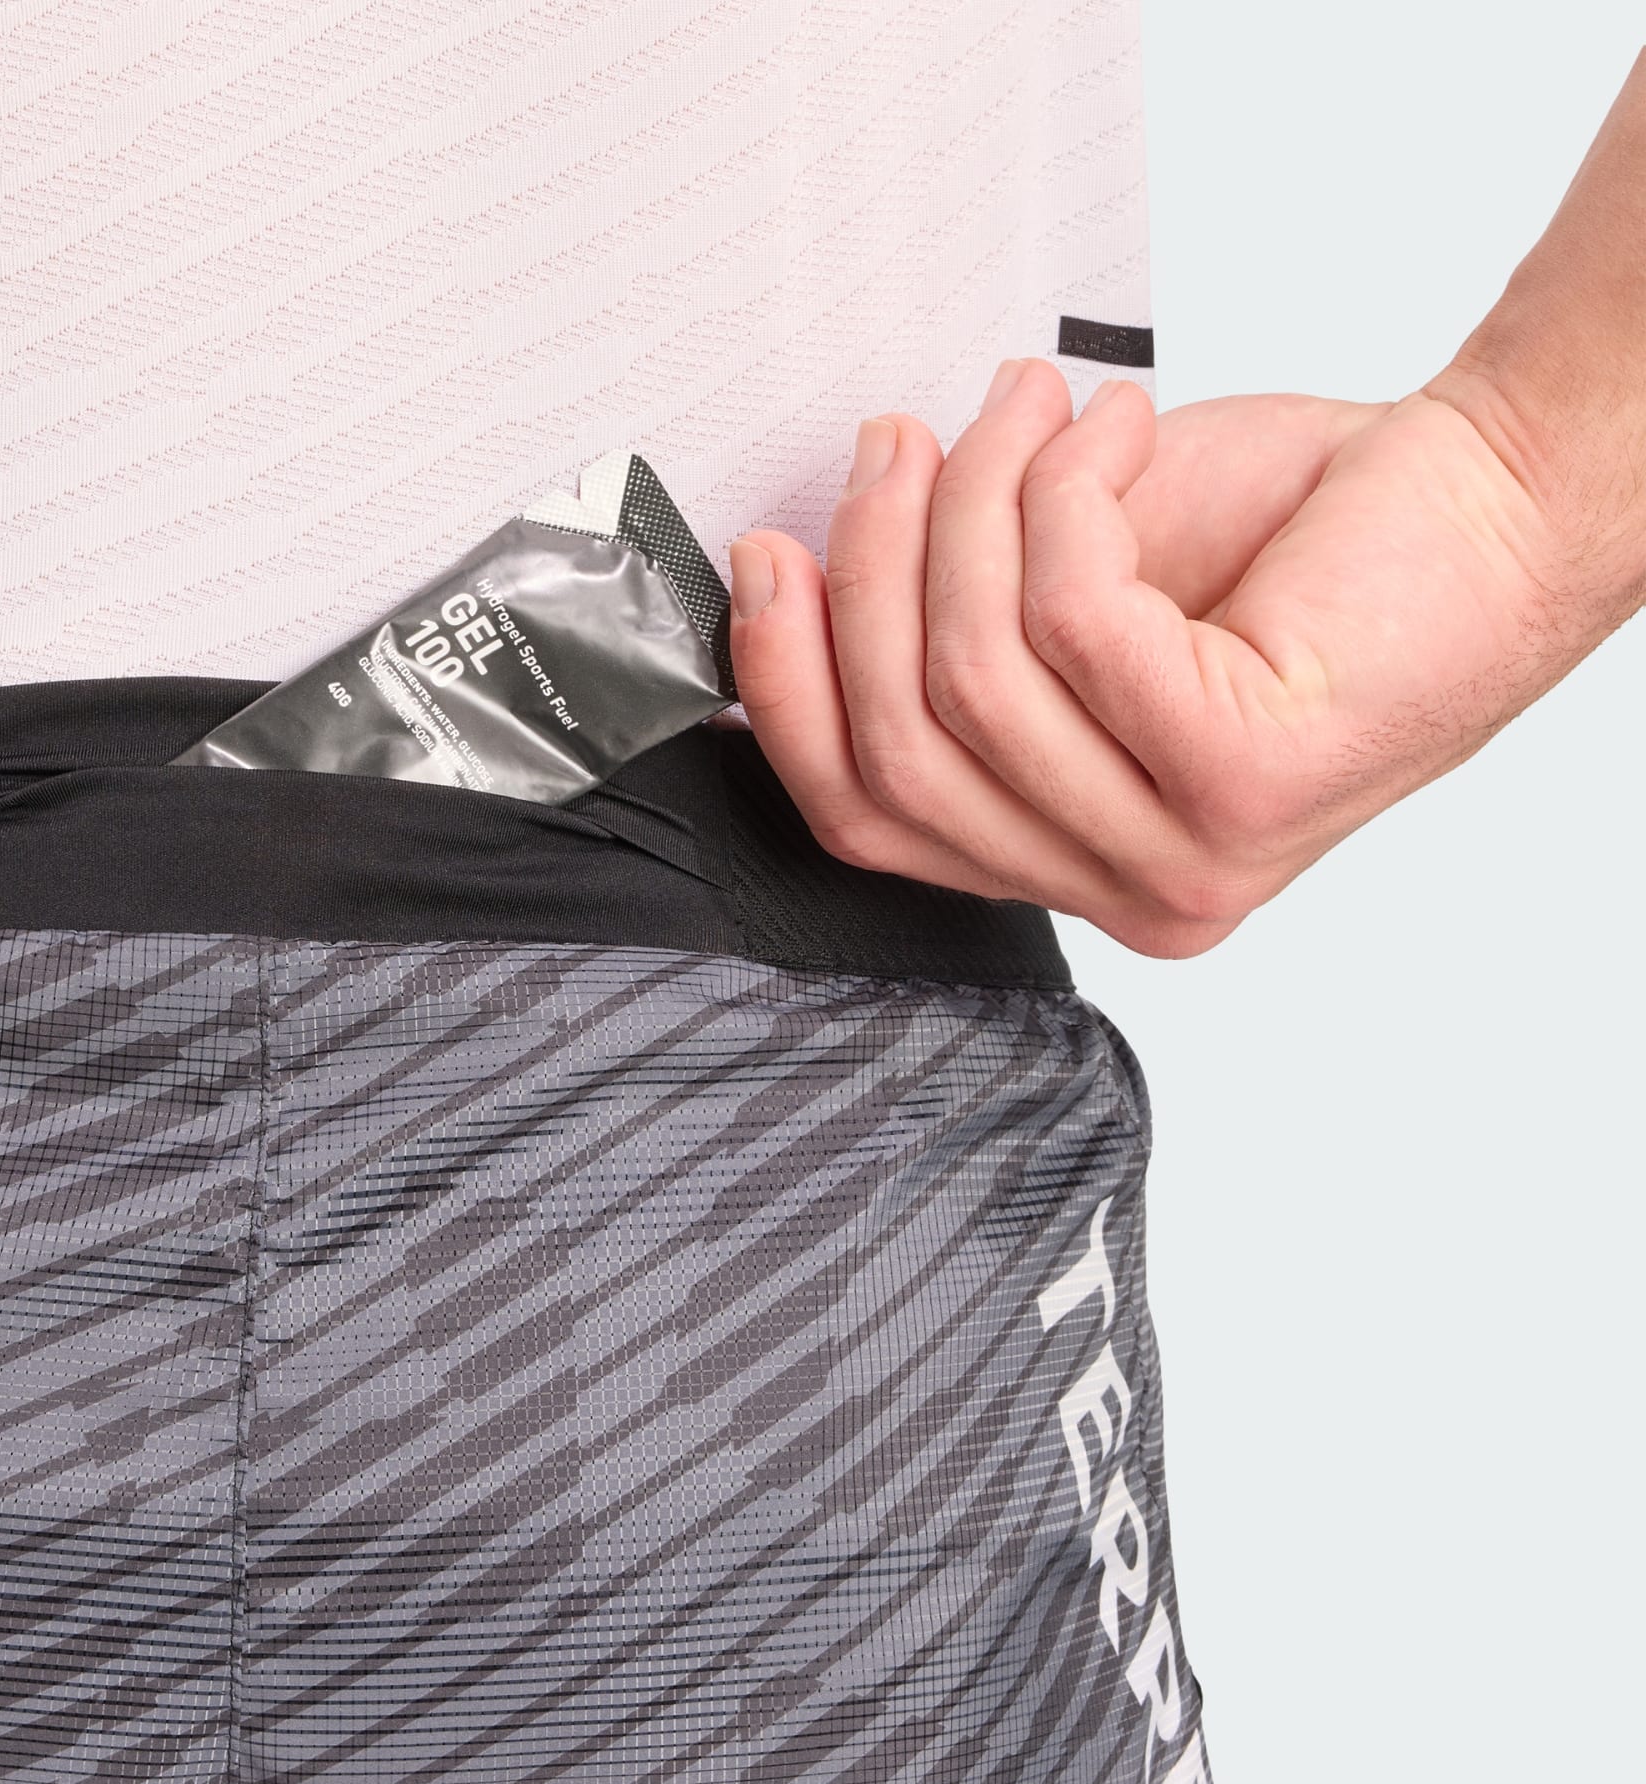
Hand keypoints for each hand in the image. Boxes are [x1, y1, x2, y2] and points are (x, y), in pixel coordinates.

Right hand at [727, 362, 1621, 956]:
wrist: (1501, 502)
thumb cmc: (1299, 551)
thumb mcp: (1080, 606)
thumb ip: (953, 639)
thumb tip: (798, 586)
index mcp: (1073, 863)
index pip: (866, 820)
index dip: (789, 688)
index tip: (765, 558)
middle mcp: (1127, 892)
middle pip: (902, 755)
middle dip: (870, 575)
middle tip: (895, 443)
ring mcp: (1185, 855)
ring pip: (974, 682)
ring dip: (975, 509)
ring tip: (1024, 406)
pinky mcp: (1242, 781)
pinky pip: (1072, 621)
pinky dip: (1070, 496)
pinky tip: (1116, 431)